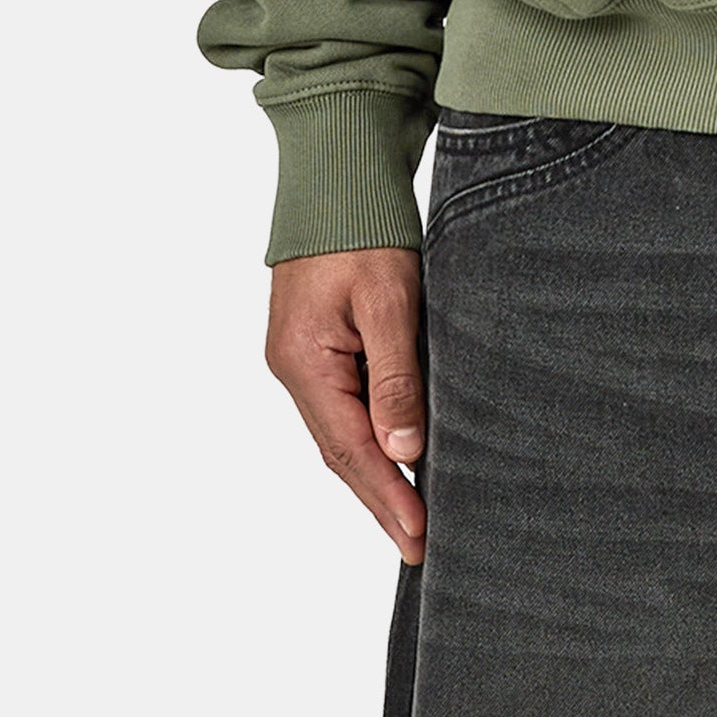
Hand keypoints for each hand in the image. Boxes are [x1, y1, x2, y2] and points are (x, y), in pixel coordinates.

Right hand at [266, 247, 427, 562]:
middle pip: (340, 451)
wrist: (335, 172)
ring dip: (377, 472)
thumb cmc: (361, 226)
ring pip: (343, 431)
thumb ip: (395, 375)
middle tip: (420, 545)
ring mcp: (303, 358)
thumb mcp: (387, 297)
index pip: (349, 449)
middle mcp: (295, 368)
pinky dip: (372, 434)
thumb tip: (403, 450)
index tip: (418, 538)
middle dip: (381, 499)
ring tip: (415, 515)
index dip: (386, 497)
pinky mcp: (318, 344)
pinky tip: (400, 452)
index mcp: (304, 362)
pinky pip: (346, 404)